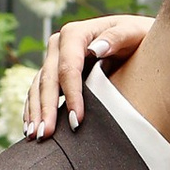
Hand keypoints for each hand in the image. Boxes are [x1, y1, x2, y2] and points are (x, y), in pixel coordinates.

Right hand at [28, 12, 152, 136]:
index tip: (76, 120)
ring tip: (36, 137)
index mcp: (76, 34)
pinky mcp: (53, 73)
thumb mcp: (134, 32)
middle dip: (46, 109)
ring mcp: (53, 59)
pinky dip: (33, 110)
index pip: (69, 68)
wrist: (135, 38)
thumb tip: (96, 48)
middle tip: (46, 135)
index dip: (71, 95)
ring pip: (38, 87)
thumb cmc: (138, 36)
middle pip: (48, 79)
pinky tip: (30, 128)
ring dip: (35, 113)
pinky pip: (37, 92)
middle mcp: (59, 44)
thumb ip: (117, 37)